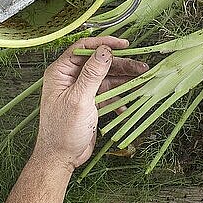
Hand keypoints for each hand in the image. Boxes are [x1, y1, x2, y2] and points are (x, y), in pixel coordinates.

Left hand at [33, 36, 148, 169]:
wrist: (61, 158)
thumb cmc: (62, 131)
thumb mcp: (79, 100)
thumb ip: (92, 74)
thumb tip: (104, 51)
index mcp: (61, 72)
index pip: (84, 48)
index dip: (104, 43)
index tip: (123, 44)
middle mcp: (71, 77)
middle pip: (99, 62)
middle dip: (120, 64)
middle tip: (140, 66)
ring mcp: (81, 89)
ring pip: (106, 77)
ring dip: (124, 79)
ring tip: (141, 80)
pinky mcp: (90, 102)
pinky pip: (108, 92)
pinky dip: (119, 96)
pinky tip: (127, 103)